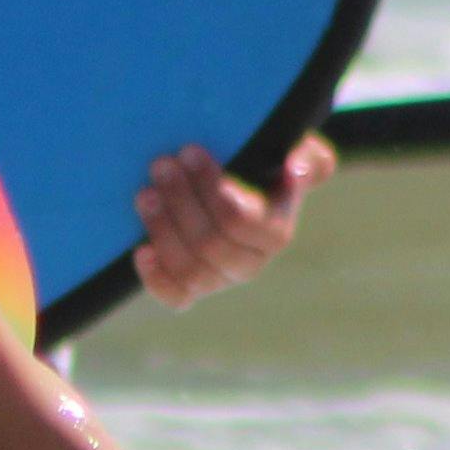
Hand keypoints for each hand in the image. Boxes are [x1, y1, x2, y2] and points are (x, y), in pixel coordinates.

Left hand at [132, 131, 331, 306]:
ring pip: (190, 268)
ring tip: (145, 194)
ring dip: (163, 230)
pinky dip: (156, 279)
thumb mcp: (298, 151)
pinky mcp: (193, 290)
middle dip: (181, 201)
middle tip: (161, 164)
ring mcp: (220, 280)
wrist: (240, 186)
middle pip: (210, 244)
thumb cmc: (268, 163)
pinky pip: (177, 298)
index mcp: (275, 233)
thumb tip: (294, 170)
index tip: (189, 150)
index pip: (240, 220)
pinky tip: (140, 251)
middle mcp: (249, 263)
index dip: (210, 188)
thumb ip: (309, 158)